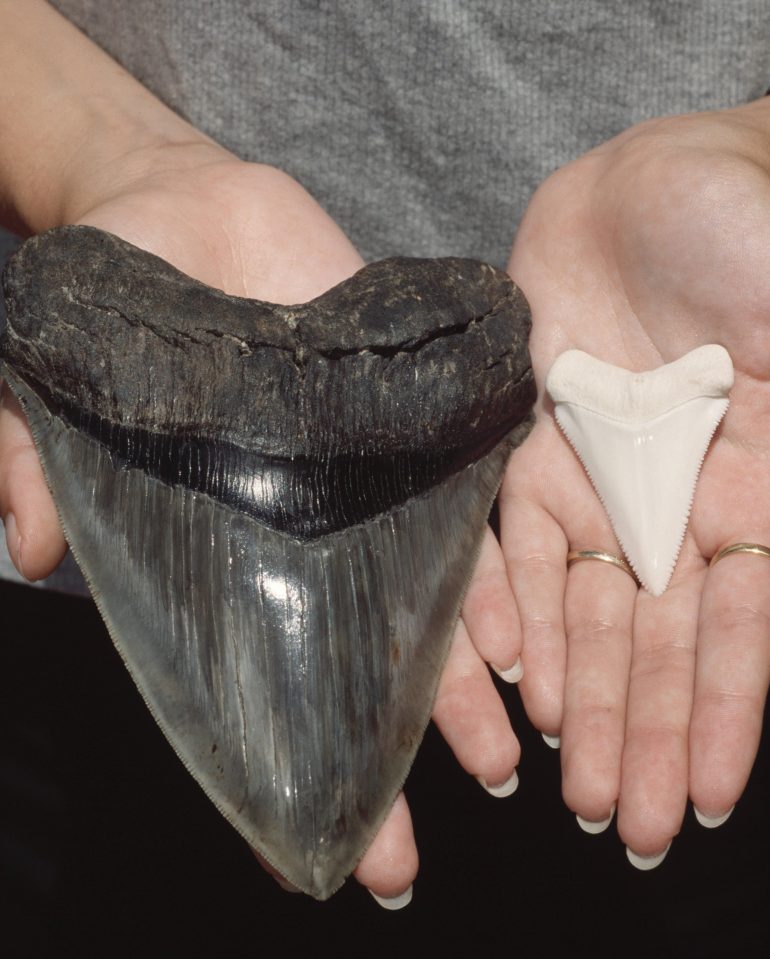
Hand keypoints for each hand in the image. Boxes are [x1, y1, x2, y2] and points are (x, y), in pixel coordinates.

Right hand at [0, 0, 520, 903]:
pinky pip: (459, 512)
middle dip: (378, 755)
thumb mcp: (58, 382)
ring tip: (494, 764)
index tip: (313, 848)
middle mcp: (296, 537)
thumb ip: (38, 460)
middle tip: (401, 856)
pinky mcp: (407, 428)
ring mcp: (359, 488)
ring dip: (454, 690)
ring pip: (417, 606)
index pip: (251, 675)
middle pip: (347, 663)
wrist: (186, 208)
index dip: (280, 757)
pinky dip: (487, 579)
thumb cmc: (119, 300)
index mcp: (219, 547)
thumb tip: (24, 551)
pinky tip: (516, 645)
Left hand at [500, 98, 769, 861]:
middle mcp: (677, 506)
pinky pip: (520, 549)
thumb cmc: (751, 232)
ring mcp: (602, 484)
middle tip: (627, 825)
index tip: (714, 797)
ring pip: (591, 615)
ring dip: (585, 701)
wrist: (653, 186)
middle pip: (660, 643)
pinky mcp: (532, 454)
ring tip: (574, 787)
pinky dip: (518, 615)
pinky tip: (517, 684)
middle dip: (648, 733)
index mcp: (757, 491)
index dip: (728, 713)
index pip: (742, 628)